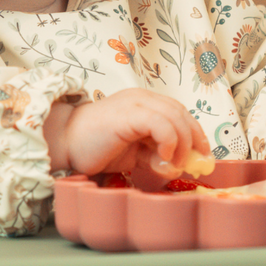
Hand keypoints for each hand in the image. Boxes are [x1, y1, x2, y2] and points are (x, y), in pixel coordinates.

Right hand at [49, 89, 209, 176]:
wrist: (65, 142)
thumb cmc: (95, 148)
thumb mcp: (134, 154)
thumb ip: (154, 157)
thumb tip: (176, 167)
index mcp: (145, 103)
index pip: (181, 114)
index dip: (196, 135)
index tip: (201, 158)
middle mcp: (143, 98)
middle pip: (183, 114)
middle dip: (194, 141)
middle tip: (193, 164)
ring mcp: (137, 103)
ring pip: (177, 118)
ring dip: (182, 146)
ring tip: (171, 165)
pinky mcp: (130, 114)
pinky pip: (162, 124)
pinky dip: (169, 142)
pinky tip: (161, 159)